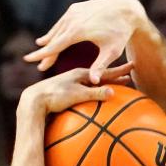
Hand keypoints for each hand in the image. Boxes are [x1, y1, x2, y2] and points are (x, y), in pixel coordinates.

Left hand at [16, 63, 134, 118]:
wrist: (34, 100)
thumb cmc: (55, 96)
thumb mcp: (77, 94)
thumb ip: (95, 93)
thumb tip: (113, 92)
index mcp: (82, 73)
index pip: (106, 71)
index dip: (120, 70)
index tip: (132, 66)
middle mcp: (77, 76)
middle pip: (102, 74)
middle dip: (115, 74)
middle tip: (129, 73)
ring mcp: (72, 82)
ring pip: (93, 80)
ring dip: (105, 81)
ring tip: (114, 82)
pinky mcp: (66, 90)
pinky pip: (85, 87)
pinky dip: (94, 88)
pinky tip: (94, 92)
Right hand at [25, 0, 147, 83]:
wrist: (126, 8)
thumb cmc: (121, 32)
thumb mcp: (112, 51)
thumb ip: (100, 66)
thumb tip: (93, 82)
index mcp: (78, 31)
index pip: (55, 46)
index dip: (42, 54)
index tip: (29, 59)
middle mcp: (72, 19)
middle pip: (54, 38)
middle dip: (44, 50)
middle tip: (33, 61)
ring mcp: (73, 11)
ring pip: (57, 29)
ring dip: (49, 39)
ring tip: (40, 48)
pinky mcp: (76, 7)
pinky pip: (63, 21)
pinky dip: (57, 30)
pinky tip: (53, 35)